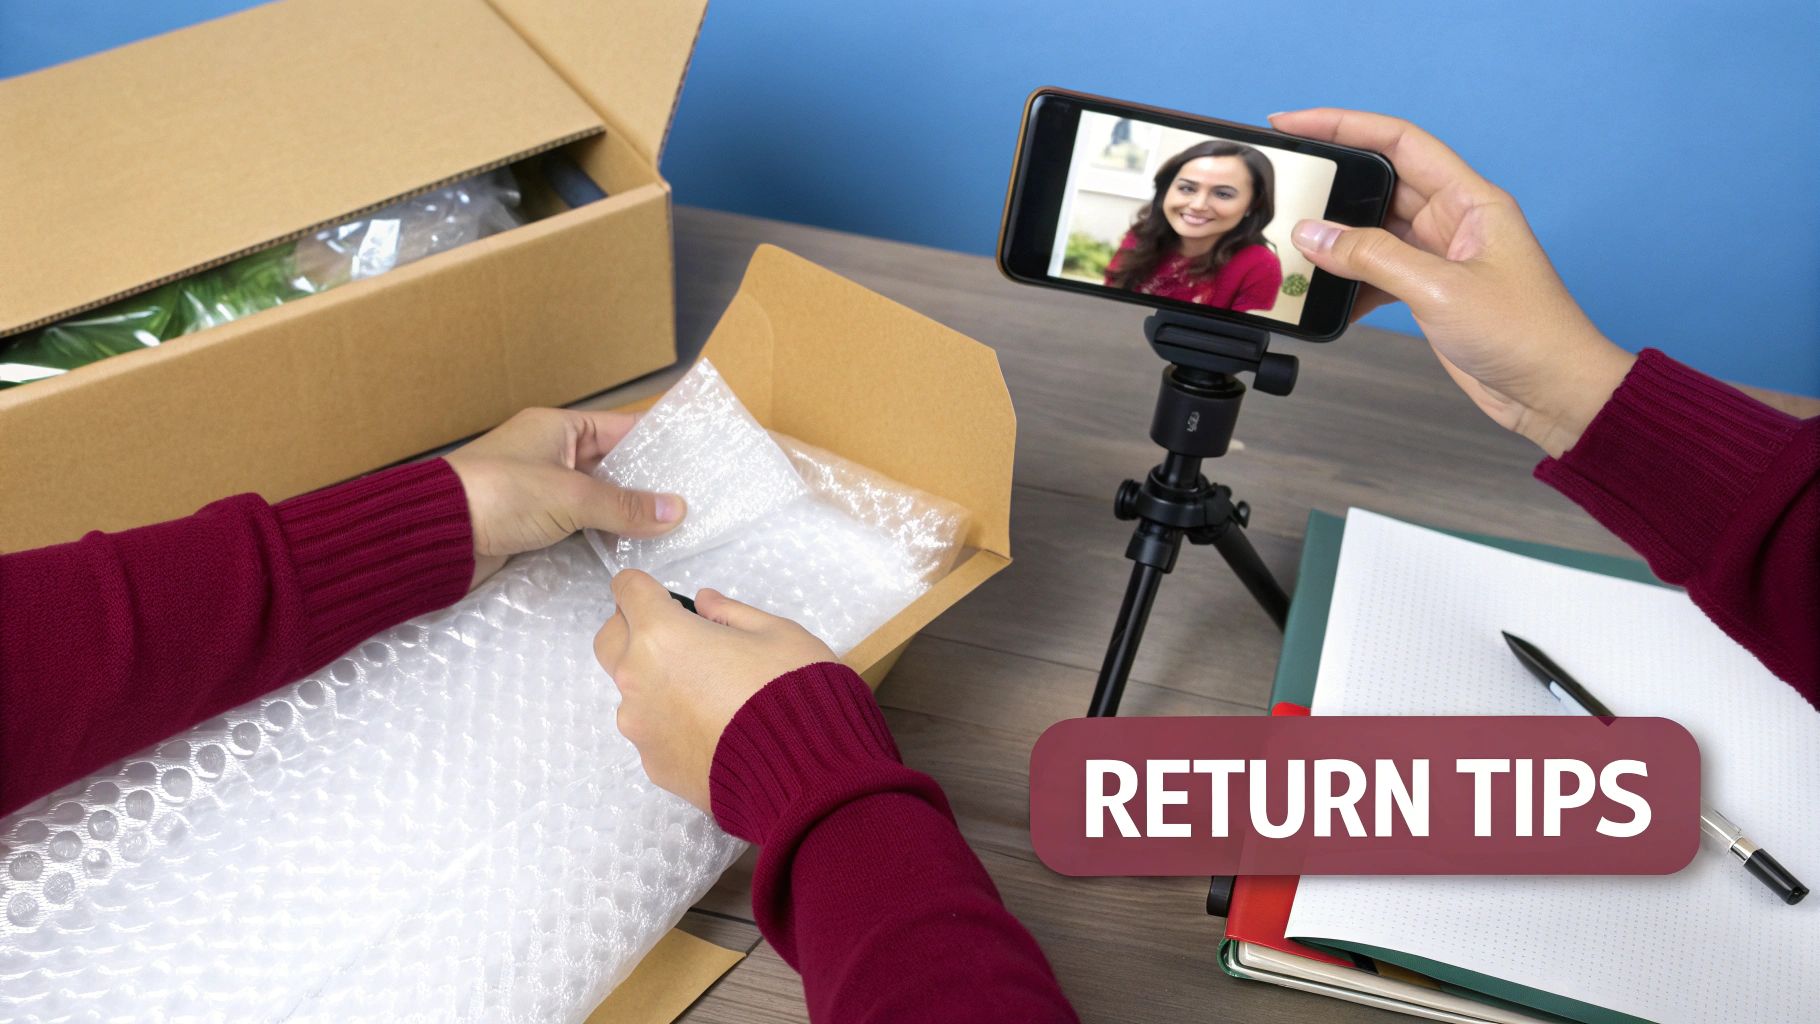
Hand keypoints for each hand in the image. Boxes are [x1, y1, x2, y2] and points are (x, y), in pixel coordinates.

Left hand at [446, 408, 683, 588]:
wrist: (434, 535)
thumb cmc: (500, 495)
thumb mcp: (571, 496)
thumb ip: (624, 505)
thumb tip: (677, 510)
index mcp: (558, 427)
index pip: (621, 429)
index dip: (657, 445)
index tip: (694, 462)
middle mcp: (551, 453)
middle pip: (612, 467)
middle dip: (647, 487)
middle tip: (692, 505)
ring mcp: (540, 490)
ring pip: (596, 500)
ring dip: (625, 515)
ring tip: (671, 532)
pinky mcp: (531, 523)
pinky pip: (578, 525)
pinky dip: (601, 535)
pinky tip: (630, 550)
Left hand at [593, 570, 834, 811]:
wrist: (804, 773)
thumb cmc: (793, 691)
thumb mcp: (776, 632)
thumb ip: (730, 612)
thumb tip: (703, 603)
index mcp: (663, 635)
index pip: (628, 589)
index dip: (645, 587)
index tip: (666, 596)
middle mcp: (639, 679)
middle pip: (610, 638)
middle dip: (634, 629)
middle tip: (678, 636)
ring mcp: (641, 727)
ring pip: (633, 690)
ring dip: (657, 682)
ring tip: (710, 694)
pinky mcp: (654, 765)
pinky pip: (653, 731)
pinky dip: (673, 723)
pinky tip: (715, 730)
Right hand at [1269, 109, 1635, 457]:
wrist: (1551, 391)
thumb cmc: (1525, 333)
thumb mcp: (1440, 289)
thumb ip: (1372, 258)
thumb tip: (1315, 235)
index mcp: (1469, 199)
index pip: (1398, 141)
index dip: (1344, 125)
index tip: (1297, 123)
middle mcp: (1454, 220)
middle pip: (1380, 183)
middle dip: (1332, 184)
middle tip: (1287, 184)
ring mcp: (1440, 257)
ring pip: (1373, 232)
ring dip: (1336, 241)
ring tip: (1295, 245)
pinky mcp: (1430, 292)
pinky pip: (1377, 273)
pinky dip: (1350, 283)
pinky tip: (1327, 296)